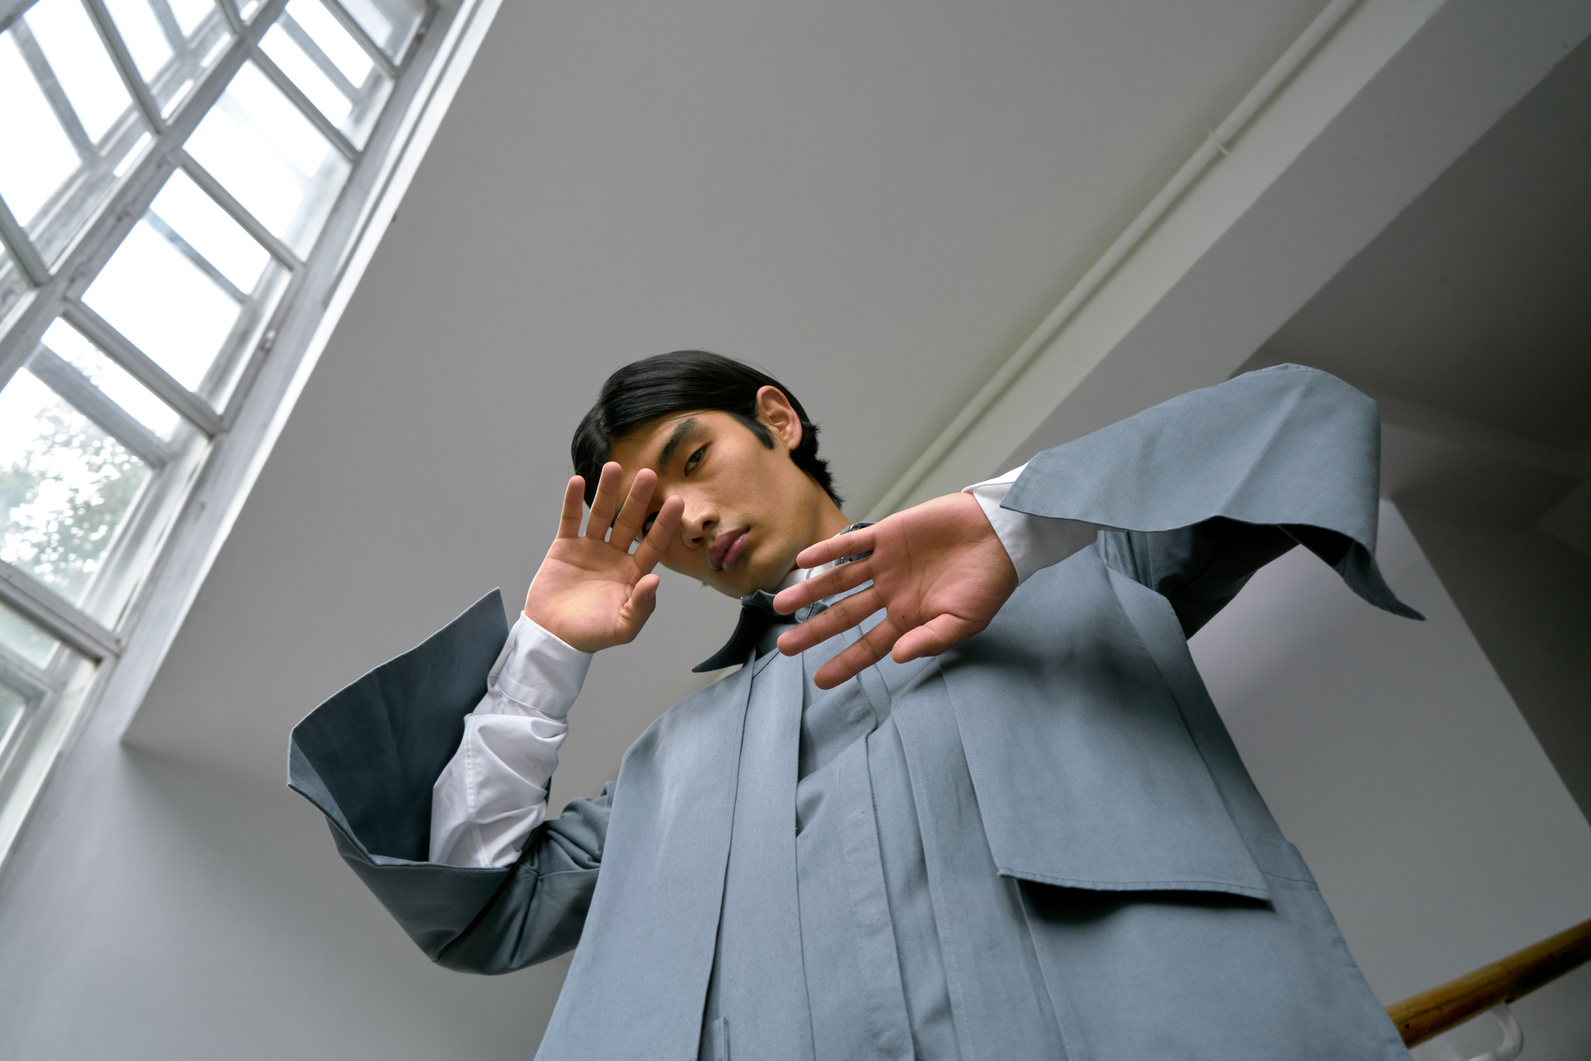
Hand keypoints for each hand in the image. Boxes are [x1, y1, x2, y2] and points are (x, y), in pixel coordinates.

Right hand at [523, 462, 683, 652]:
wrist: (553, 637)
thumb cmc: (591, 635)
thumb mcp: (623, 627)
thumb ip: (641, 606)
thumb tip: (655, 580)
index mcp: (633, 573)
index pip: (653, 544)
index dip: (663, 524)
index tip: (676, 501)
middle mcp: (615, 556)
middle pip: (629, 522)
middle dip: (639, 499)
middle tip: (650, 474)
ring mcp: (590, 549)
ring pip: (602, 515)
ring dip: (608, 491)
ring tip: (614, 467)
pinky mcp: (565, 547)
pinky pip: (571, 520)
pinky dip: (573, 501)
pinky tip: (578, 482)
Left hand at [773, 491, 1017, 688]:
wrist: (1000, 534)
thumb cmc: (988, 582)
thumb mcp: (965, 622)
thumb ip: (931, 640)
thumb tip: (898, 658)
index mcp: (908, 619)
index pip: (869, 646)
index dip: (845, 664)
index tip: (819, 681)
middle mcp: (890, 593)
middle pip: (844, 615)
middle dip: (814, 630)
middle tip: (784, 646)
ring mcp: (886, 564)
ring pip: (839, 580)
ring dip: (811, 590)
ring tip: (781, 603)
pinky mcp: (888, 534)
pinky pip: (852, 544)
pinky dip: (829, 550)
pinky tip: (806, 559)